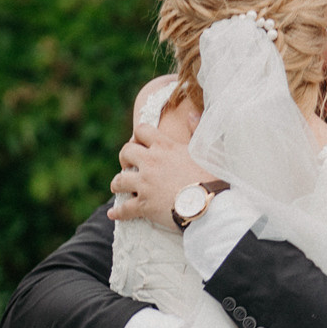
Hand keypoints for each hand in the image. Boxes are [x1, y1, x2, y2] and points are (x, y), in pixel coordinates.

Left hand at [109, 91, 211, 231]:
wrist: (211, 205)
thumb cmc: (212, 177)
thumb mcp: (207, 148)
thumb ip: (197, 129)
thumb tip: (191, 113)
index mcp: (165, 146)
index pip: (141, 131)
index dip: (139, 136)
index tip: (141, 144)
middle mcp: (151, 162)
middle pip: (125, 152)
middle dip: (125, 158)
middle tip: (129, 165)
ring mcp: (145, 184)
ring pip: (119, 180)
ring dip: (117, 183)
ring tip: (119, 187)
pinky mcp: (144, 205)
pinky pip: (124, 208)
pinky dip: (118, 212)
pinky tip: (113, 213)